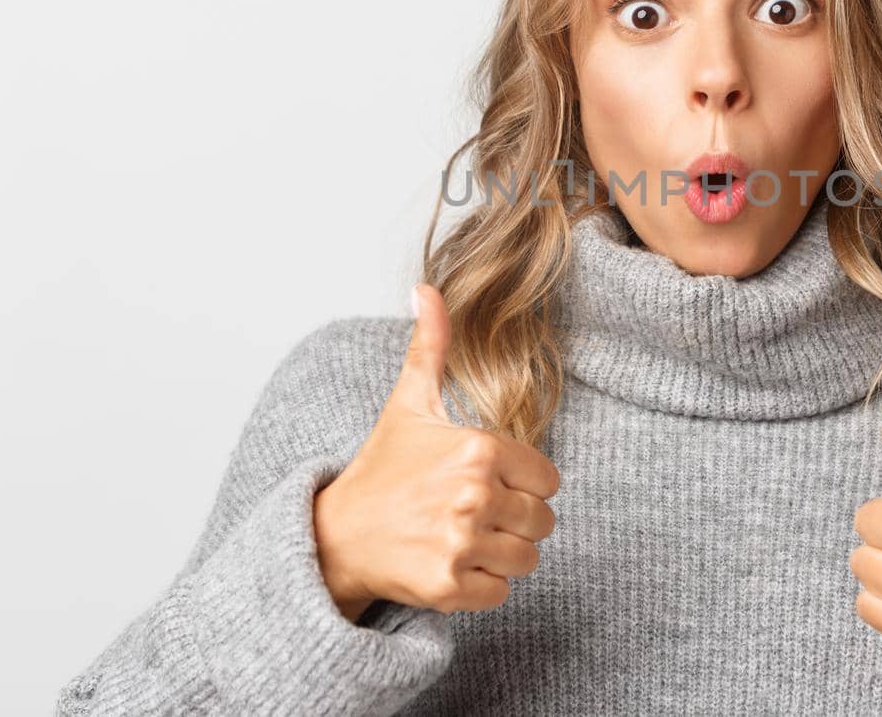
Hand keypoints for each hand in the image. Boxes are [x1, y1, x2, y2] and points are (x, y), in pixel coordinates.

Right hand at [312, 283, 561, 621]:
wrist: (334, 536)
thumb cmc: (381, 470)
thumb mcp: (408, 403)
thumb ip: (430, 346)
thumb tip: (426, 288)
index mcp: (478, 450)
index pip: (548, 479)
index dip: (524, 484)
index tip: (490, 483)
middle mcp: (474, 496)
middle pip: (543, 521)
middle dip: (515, 521)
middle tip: (474, 515)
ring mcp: (461, 544)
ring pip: (527, 558)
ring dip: (501, 554)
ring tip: (463, 538)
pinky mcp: (449, 587)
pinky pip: (502, 593)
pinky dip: (483, 586)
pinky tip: (452, 565)